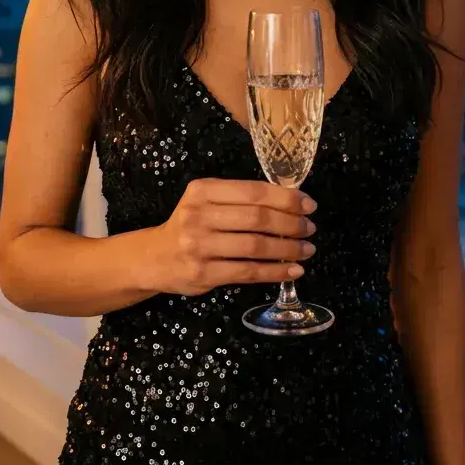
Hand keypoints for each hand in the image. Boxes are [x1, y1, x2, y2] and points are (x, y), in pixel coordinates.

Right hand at [148, 178, 316, 295]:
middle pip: (257, 219)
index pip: (253, 191)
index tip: (308, 205)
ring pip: (255, 247)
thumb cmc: (190, 225)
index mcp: (203, 190)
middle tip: (310, 228)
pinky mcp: (203, 273)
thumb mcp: (206, 201)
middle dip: (291, 224)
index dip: (286, 198)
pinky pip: (248, 272)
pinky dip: (275, 272)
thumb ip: (239, 199)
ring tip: (307, 249)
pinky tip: (293, 270)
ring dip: (288, 249)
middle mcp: (198, 215)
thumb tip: (290, 202)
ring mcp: (199, 246)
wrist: (154, 257)